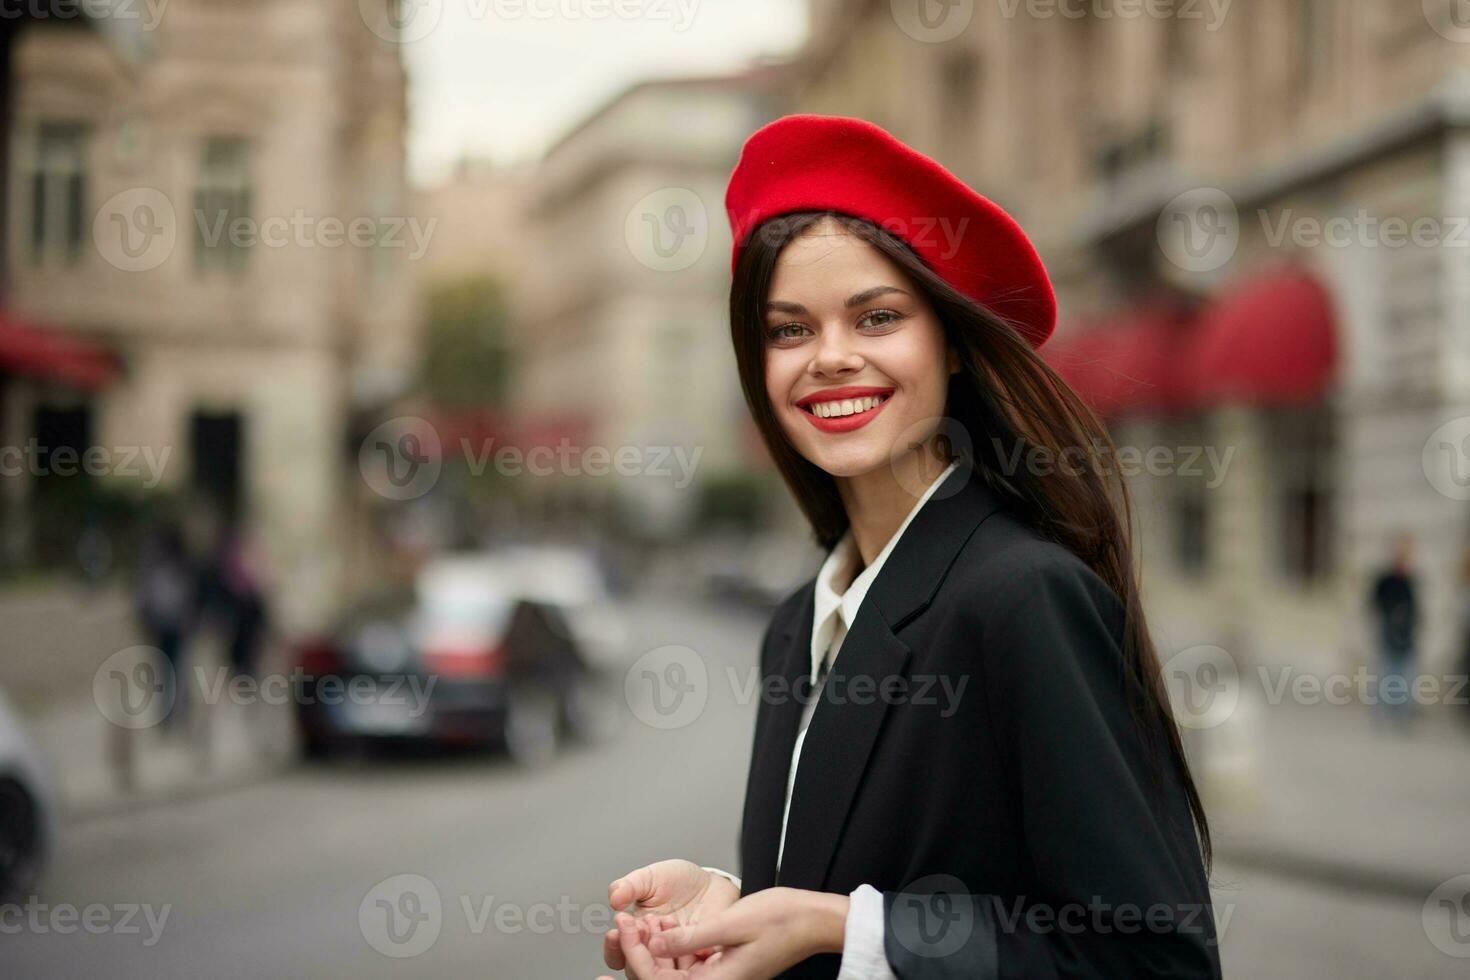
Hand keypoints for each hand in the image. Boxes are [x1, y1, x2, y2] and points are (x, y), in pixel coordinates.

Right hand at [601, 860, 739, 973]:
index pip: (617, 952)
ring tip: (668, 922)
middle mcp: (655, 950)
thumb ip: (630, 886)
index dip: (614, 946)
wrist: (709, 882)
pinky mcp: (698, 956)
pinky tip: (692, 938)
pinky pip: (694, 966)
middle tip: (642, 928)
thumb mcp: (650, 877)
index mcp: (636, 933)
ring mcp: (677, 956)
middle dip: (635, 950)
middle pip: (636, 968)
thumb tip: (613, 898)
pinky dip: (691, 953)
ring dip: (661, 952)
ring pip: (663, 972)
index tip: (614, 933)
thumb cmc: (677, 881)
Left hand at [603, 887, 848, 979]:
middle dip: (640, 953)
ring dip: (655, 947)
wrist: (813, 919)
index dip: (637, 956)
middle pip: (664, 979)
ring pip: (674, 970)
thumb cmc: (783, 920)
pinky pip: (689, 961)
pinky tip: (665, 924)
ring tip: (641, 920)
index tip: (625, 930)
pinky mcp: (724, 964)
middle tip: (624, 924)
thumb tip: (654, 947)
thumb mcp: (731, 924)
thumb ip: (690, 938)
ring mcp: (721, 974)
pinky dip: (673, 944)